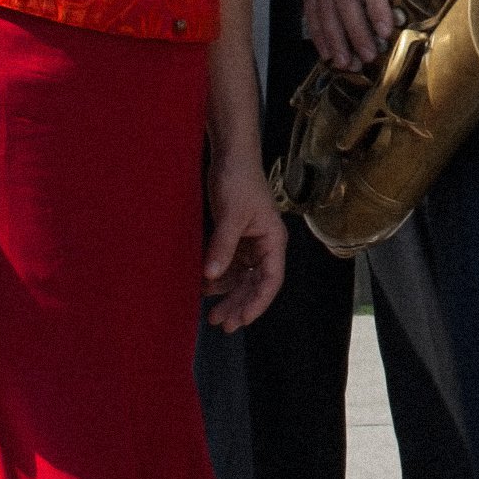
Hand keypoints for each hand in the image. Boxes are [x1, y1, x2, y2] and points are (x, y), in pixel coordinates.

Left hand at [202, 151, 286, 333]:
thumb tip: (211, 276)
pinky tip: (205, 287)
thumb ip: (223, 246)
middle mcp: (265, 246)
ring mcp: (250, 242)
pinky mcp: (235, 237)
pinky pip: (230, 265)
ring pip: (242, 278)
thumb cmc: (238, 180)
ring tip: (210, 312)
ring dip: (228, 295)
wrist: (230, 154)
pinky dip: (219, 278)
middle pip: (256, 284)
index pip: (270, 281)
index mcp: (273, 241)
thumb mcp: (231, 214)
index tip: (239, 321)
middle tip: (220, 324)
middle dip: (239, 304)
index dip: (256, 304)